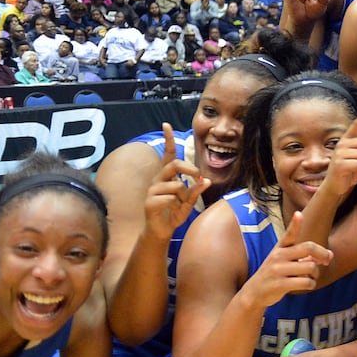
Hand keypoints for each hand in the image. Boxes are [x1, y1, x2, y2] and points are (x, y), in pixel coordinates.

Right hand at [143, 123, 209, 238]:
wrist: (161, 231)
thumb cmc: (174, 213)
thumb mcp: (189, 202)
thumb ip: (196, 191)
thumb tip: (207, 180)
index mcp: (168, 176)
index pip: (168, 155)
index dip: (168, 140)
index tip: (167, 125)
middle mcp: (158, 180)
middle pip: (174, 164)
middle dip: (190, 168)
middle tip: (198, 176)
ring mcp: (152, 190)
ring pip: (176, 185)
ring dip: (183, 196)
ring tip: (179, 204)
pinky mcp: (149, 202)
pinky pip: (169, 199)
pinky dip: (175, 206)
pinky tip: (171, 211)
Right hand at [239, 212, 327, 311]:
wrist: (254, 293)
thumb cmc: (276, 274)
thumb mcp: (284, 260)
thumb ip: (303, 256)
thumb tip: (328, 255)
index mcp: (280, 248)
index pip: (289, 234)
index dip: (295, 224)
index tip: (298, 214)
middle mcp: (278, 256)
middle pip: (308, 248)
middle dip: (323, 254)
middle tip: (327, 261)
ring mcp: (278, 270)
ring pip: (311, 267)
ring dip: (316, 274)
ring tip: (310, 277)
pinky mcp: (279, 284)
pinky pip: (306, 282)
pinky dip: (311, 284)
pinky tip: (306, 285)